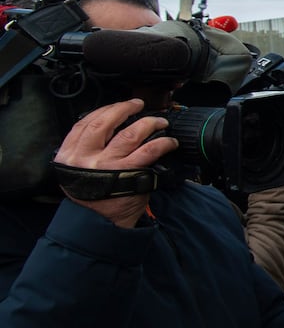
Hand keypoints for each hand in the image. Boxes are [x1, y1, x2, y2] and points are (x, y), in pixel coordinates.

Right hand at [54, 99, 178, 227]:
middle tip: (139, 105)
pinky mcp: (128, 173)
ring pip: (130, 133)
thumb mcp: (77, 171)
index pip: (85, 123)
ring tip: (160, 122)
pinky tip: (169, 142)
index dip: (104, 110)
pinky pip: (149, 150)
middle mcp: (85, 158)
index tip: (119, 105)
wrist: (99, 223)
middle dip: (125, 108)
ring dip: (149, 123)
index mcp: (69, 155)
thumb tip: (110, 127)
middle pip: (105, 122)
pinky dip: (162, 143)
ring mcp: (107, 165)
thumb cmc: (93, 196)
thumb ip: (86, 150)